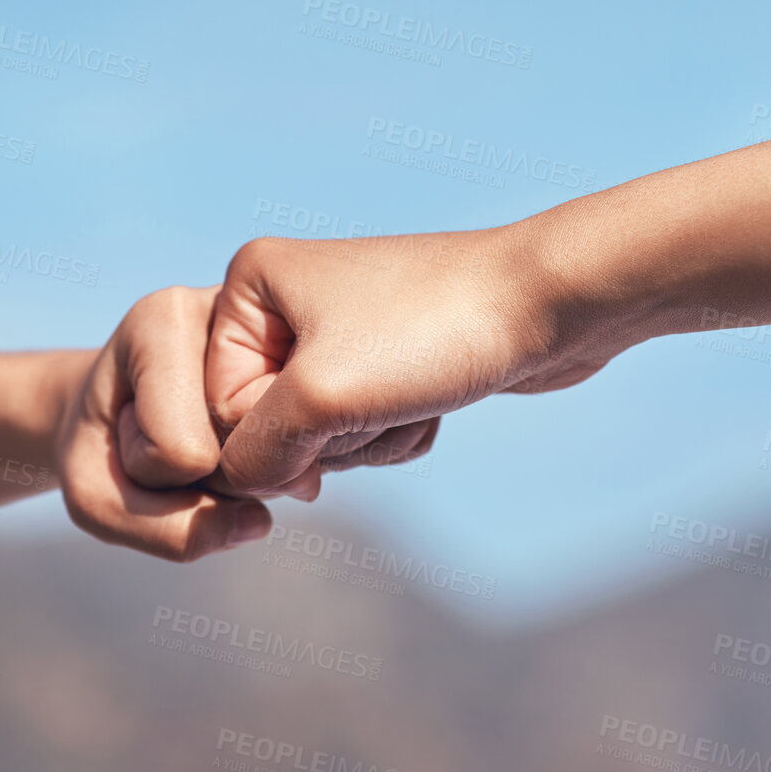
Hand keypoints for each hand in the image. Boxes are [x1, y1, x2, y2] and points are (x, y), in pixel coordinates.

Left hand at [55, 285, 321, 561]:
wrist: (116, 410)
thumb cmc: (101, 448)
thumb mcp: (97, 499)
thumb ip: (164, 529)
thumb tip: (259, 523)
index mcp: (165, 320)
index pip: (181, 452)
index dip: (148, 469)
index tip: (134, 426)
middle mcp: (234, 312)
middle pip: (239, 457)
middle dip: (200, 477)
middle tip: (170, 434)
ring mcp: (283, 339)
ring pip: (274, 464)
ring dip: (234, 479)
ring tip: (202, 435)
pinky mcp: (308, 374)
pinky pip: (298, 461)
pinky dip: (264, 473)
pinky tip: (240, 443)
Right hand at [204, 227, 606, 492]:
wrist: (553, 303)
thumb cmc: (434, 330)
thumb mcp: (320, 398)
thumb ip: (254, 454)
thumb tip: (239, 486)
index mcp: (249, 285)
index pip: (217, 407)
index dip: (276, 433)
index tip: (335, 409)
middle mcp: (287, 302)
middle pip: (267, 427)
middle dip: (330, 438)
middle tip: (381, 399)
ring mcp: (340, 332)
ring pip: (320, 438)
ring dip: (371, 440)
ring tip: (414, 394)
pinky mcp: (388, 361)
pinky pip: (366, 432)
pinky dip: (399, 434)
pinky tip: (435, 403)